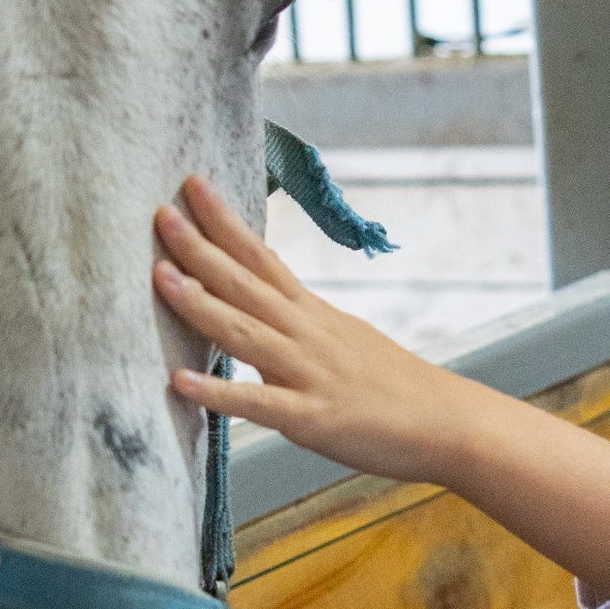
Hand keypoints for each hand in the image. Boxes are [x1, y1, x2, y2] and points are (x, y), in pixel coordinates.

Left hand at [155, 174, 477, 483]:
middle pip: (247, 284)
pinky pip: (257, 404)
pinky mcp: (313, 418)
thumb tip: (265, 311)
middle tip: (161, 213)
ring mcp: (310, 374)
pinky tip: (180, 382)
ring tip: (161, 277)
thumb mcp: (346, 340)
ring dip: (201, 304)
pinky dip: (218, 393)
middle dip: (201, 248)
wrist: (448, 423)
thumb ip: (301, 326)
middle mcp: (307, 334)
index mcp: (314, 315)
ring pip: (246, 332)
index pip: (262, 257)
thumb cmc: (397, 388)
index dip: (225, 222)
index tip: (193, 185)